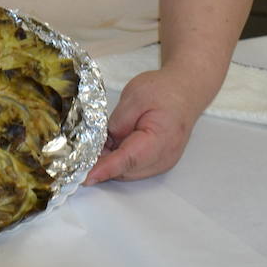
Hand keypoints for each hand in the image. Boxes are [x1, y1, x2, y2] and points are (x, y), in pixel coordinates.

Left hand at [85, 69, 203, 183]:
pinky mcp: (158, 161)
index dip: (106, 168)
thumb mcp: (135, 96)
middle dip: (103, 165)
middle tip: (81, 153)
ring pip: (129, 171)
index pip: (128, 159)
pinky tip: (109, 146)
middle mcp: (163, 158)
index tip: (86, 176)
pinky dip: (120, 161)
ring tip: (95, 146)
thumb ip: (119, 120)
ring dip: (111, 163)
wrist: (185, 91)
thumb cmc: (163, 90)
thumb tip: (106, 141)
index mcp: (160, 140)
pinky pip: (134, 167)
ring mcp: (162, 162)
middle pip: (127, 170)